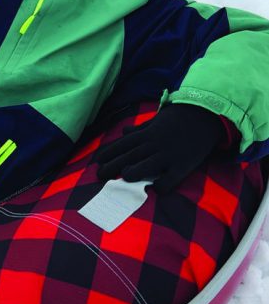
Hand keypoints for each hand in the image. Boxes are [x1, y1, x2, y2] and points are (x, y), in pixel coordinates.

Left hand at [94, 104, 226, 192]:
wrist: (206, 114)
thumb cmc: (179, 118)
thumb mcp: (157, 121)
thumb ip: (140, 129)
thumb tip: (123, 132)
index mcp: (148, 134)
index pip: (124, 144)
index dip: (109, 153)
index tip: (97, 162)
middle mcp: (155, 144)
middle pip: (130, 156)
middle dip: (113, 166)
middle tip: (99, 176)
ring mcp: (169, 154)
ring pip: (147, 165)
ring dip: (134, 172)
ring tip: (124, 177)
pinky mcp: (184, 164)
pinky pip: (171, 178)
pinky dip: (162, 185)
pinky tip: (155, 188)